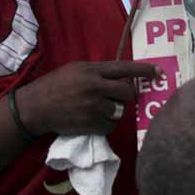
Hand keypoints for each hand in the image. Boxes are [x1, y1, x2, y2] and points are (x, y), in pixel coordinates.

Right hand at [15, 61, 149, 135]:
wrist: (35, 107)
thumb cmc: (55, 85)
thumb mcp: (76, 70)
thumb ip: (98, 73)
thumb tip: (120, 78)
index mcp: (92, 70)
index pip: (125, 68)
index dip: (144, 70)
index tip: (158, 72)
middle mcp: (95, 87)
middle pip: (128, 92)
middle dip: (128, 96)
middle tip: (119, 98)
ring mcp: (93, 107)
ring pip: (120, 111)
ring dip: (114, 112)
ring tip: (98, 110)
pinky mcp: (90, 124)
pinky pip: (110, 126)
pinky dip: (106, 125)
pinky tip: (94, 121)